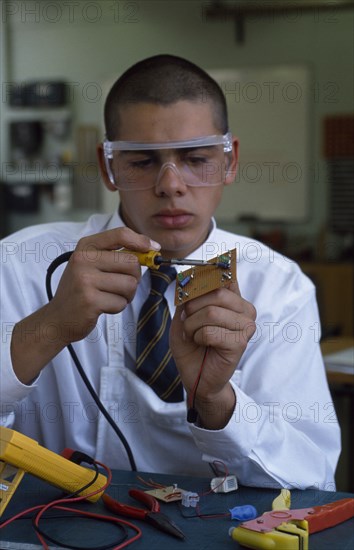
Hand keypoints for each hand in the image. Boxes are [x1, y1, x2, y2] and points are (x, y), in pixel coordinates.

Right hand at [49, 227, 159, 343]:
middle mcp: (83, 260)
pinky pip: (121, 302)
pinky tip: (103, 306)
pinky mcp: (90, 301)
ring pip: (130, 284)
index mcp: (86, 247)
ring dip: (126, 295)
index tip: (154, 249)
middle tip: (121, 285)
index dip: (142, 241)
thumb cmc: (82, 289)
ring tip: (110, 296)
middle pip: (132, 262)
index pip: (120, 234)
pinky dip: (118, 307)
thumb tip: (152, 249)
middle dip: (134, 277)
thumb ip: (117, 254)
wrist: (58, 318)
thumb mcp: (92, 264)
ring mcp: (85, 280)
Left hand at [170, 280, 255, 427]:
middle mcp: (245, 308)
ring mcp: (246, 326)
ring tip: (192, 334)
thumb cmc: (191, 344)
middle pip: (216, 292)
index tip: (189, 284)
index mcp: (234, 297)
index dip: (205, 275)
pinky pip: (210, 331)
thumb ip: (189, 295)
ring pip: (211, 312)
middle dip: (192, 306)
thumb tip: (189, 277)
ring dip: (192, 325)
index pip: (225, 273)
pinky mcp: (240, 343)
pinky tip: (201, 344)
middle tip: (187, 320)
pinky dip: (197, 337)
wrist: (195, 376)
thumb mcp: (184, 315)